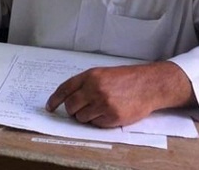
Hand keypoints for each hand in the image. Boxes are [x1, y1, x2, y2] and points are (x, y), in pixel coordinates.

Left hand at [45, 62, 194, 127]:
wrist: (149, 85)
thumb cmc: (126, 79)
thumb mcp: (103, 74)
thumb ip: (85, 83)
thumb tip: (68, 97)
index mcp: (90, 76)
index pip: (65, 88)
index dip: (55, 99)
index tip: (50, 107)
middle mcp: (94, 89)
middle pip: (71, 106)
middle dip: (72, 110)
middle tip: (79, 109)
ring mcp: (103, 103)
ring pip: (81, 117)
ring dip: (86, 116)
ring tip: (99, 109)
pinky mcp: (112, 116)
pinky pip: (95, 124)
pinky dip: (98, 121)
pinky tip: (108, 113)